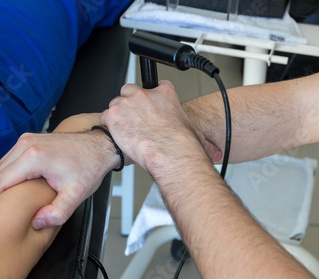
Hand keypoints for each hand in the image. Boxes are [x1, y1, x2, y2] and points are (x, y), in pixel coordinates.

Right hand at [0, 115, 119, 229]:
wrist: (100, 146)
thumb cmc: (89, 167)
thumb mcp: (76, 195)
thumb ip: (57, 213)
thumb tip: (36, 223)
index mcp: (33, 157)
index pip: (0, 181)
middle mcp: (25, 144)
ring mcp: (27, 139)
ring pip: (2, 164)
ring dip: (0, 183)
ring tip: (2, 202)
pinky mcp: (30, 139)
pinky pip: (10, 158)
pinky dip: (8, 173)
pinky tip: (13, 188)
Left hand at [100, 81, 220, 172]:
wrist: (168, 152)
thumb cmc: (180, 144)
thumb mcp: (195, 133)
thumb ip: (197, 136)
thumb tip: (214, 151)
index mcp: (165, 93)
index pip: (155, 86)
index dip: (150, 97)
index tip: (150, 107)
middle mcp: (145, 94)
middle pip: (130, 90)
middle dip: (130, 102)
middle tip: (133, 118)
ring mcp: (128, 103)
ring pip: (116, 103)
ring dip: (118, 115)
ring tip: (125, 130)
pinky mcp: (114, 115)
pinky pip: (104, 117)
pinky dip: (108, 125)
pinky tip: (116, 135)